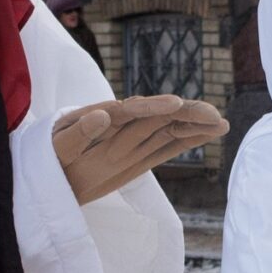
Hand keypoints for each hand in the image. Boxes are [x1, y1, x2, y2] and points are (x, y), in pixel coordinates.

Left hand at [51, 96, 229, 204]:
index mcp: (103, 117)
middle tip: (214, 115)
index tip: (175, 105)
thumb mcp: (56, 147)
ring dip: (195, 124)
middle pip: (160, 115)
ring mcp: (134, 135)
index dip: (154, 107)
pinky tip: (209, 134)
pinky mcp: (139, 151)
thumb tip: (101, 115)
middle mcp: (124, 122)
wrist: (50, 168)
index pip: (132, 110)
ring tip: (222, 123)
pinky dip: (188, 139)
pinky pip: (167, 143)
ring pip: (170, 127)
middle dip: (187, 113)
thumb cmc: (49, 155)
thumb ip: (76, 134)